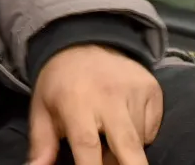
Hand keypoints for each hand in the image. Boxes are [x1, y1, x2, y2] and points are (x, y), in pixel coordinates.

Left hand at [27, 45, 162, 164]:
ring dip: (126, 152)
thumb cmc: (59, 84)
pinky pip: (151, 128)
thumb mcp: (42, 110)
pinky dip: (141, 136)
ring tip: (108, 142)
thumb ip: (42, 144)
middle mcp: (109, 96)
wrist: (83, 41)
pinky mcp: (152, 89)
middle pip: (128, 145)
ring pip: (139, 140)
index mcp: (76, 101)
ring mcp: (134, 90)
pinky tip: (124, 125)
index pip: (87, 145)